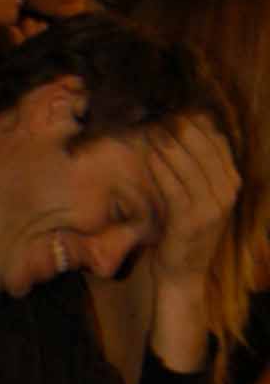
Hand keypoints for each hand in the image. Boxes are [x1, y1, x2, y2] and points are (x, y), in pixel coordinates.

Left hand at [144, 110, 240, 296]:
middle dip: (185, 130)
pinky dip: (163, 170)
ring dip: (172, 146)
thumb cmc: (185, 232)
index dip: (198, 126)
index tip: (178, 110)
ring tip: (155, 129)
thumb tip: (184, 133)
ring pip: (191, 166)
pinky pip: (175, 188)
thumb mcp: (198, 197)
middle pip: (206, 151)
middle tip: (164, 113)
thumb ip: (197, 170)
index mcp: (231, 184)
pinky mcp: (191, 220)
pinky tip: (151, 157)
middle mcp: (227, 193)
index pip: (218, 145)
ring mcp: (211, 208)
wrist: (183, 273)